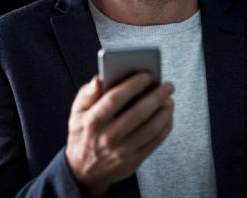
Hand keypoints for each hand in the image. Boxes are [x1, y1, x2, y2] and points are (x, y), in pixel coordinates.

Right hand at [65, 73, 174, 196]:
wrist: (83, 172)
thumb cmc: (83, 135)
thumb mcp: (76, 114)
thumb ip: (86, 94)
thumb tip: (98, 79)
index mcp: (93, 121)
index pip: (115, 99)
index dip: (132, 85)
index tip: (147, 75)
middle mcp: (108, 136)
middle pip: (138, 113)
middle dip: (156, 96)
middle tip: (168, 85)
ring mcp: (122, 151)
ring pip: (151, 128)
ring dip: (165, 111)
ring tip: (169, 99)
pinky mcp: (134, 160)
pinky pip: (155, 141)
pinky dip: (165, 126)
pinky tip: (167, 115)